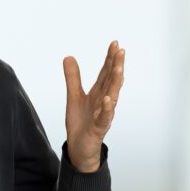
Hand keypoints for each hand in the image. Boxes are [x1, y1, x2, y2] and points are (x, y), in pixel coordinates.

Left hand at [63, 41, 124, 172]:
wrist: (79, 147)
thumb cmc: (81, 122)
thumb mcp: (73, 96)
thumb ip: (73, 78)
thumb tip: (69, 57)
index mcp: (99, 93)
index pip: (105, 73)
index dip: (109, 59)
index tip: (114, 43)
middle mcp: (104, 102)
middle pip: (111, 81)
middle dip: (116, 65)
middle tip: (120, 50)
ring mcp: (103, 114)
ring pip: (112, 96)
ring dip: (115, 82)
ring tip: (118, 68)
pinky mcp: (99, 128)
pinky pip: (105, 118)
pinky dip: (107, 109)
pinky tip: (108, 99)